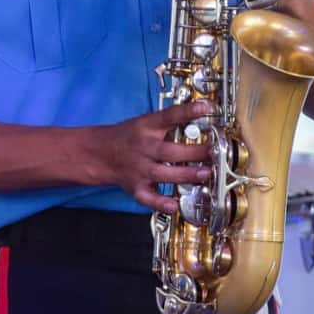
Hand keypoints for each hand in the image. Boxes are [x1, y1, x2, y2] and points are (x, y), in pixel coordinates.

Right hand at [90, 101, 213, 214]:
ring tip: (205, 174)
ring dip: (185, 175)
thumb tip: (199, 113)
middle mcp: (143, 148)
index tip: (204, 108)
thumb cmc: (128, 136)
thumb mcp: (146, 121)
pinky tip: (174, 205)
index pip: (168, 116)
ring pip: (163, 174)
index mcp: (146, 127)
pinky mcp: (136, 187)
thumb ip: (170, 120)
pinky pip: (147, 197)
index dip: (186, 111)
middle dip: (193, 152)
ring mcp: (139, 169)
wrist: (100, 153)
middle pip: (169, 151)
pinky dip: (160, 203)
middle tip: (213, 152)